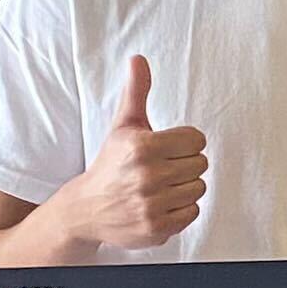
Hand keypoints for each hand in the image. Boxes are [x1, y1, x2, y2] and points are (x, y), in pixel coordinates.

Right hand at [69, 55, 206, 248]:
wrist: (86, 209)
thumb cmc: (111, 163)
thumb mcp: (123, 125)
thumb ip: (136, 92)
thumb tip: (138, 59)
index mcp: (142, 147)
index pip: (196, 139)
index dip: (184, 143)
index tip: (166, 148)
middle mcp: (146, 176)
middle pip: (200, 164)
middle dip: (184, 164)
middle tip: (161, 168)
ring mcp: (151, 205)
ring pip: (199, 188)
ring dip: (183, 187)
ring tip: (160, 186)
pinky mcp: (156, 228)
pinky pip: (193, 212)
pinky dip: (181, 209)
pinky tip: (160, 203)